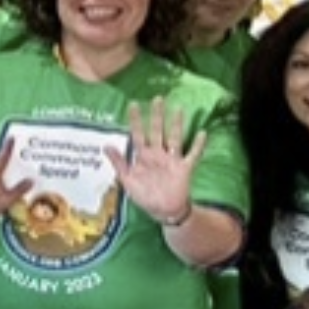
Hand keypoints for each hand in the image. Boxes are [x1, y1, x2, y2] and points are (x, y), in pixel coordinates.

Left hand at [111, 97, 204, 229]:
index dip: (136, 120)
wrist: (163, 210)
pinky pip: (193, 154)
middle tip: (157, 98)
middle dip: (157, 115)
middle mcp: (157, 154)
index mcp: (142, 156)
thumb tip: (106, 146)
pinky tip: (202, 133)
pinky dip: (198, 144)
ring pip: (174, 138)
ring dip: (177, 124)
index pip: (137, 134)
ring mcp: (171, 160)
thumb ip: (118, 163)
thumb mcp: (127, 180)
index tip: (133, 104)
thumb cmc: (144, 195)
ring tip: (179, 109)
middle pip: (157, 131)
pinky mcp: (185, 168)